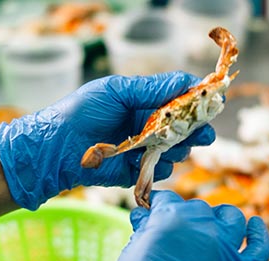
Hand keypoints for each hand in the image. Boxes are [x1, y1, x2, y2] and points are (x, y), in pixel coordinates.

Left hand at [0, 72, 215, 209]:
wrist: (55, 148)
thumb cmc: (81, 112)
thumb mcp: (116, 91)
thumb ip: (151, 88)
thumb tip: (187, 80)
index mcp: (143, 101)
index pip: (180, 99)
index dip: (197, 100)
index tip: (213, 100)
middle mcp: (147, 125)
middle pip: (185, 127)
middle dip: (197, 129)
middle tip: (204, 132)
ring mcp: (142, 150)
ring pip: (177, 150)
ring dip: (180, 148)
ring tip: (173, 145)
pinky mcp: (135, 172)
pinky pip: (160, 171)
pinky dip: (161, 167)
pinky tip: (150, 161)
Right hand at [114, 191, 268, 260]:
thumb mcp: (131, 255)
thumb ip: (141, 231)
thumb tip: (144, 215)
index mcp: (172, 218)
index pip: (166, 199)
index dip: (157, 205)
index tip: (152, 212)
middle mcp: (203, 226)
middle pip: (198, 207)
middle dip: (184, 215)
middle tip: (174, 231)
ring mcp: (226, 247)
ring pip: (233, 218)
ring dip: (221, 217)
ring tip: (212, 224)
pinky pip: (258, 247)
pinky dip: (258, 233)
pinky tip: (254, 224)